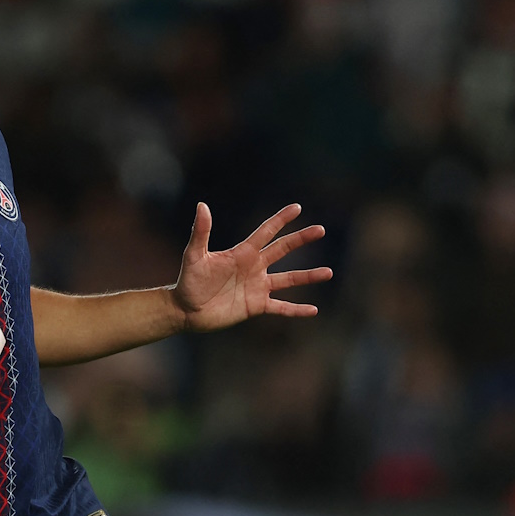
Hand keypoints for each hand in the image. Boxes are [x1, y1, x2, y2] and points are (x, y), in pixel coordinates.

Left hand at [173, 203, 331, 332]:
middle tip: (320, 229)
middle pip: (282, 249)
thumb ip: (201, 232)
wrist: (185, 310)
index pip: (265, 232)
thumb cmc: (188, 281)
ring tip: (329, 272)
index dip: (280, 220)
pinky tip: (314, 310)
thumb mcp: (194, 255)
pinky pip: (281, 307)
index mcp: (242, 253)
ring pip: (288, 279)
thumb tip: (202, 205)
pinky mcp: (256, 306)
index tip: (297, 207)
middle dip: (301, 239)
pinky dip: (296, 309)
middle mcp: (254, 267)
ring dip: (308, 276)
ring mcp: (257, 287)